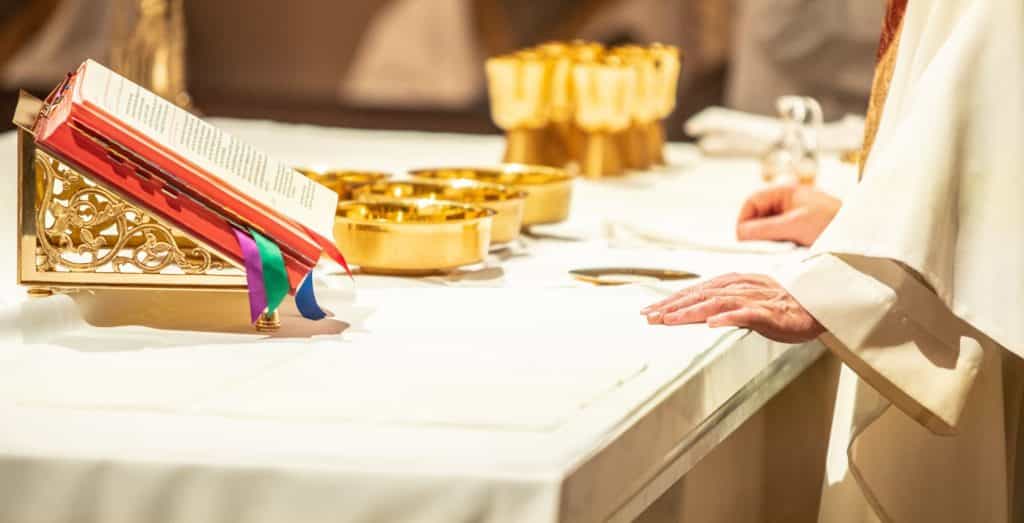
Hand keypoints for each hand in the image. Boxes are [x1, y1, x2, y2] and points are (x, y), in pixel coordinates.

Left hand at [640, 273, 824, 342]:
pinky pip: (747, 314)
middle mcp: (741, 287)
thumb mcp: (748, 303)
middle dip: (673, 305)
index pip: (696, 291)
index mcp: (734, 283)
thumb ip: (725, 305)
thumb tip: (699, 314)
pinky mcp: (770, 312)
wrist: (818, 307)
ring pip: (718, 302)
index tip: (650, 311)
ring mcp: (755, 299)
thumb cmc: (784, 307)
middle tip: (650, 316)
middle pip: (700, 295)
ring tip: (671, 320)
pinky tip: (712, 323)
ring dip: (692, 311)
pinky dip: (728, 318)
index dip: (672, 300)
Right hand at [736, 185, 840, 245]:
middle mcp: (785, 202)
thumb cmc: (832, 222)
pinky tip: (784, 252)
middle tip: (760, 248)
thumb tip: (741, 234)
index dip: (744, 220)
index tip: (744, 239)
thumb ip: (765, 228)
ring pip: (765, 229)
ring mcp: (791, 217)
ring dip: (767, 241)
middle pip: (756, 217)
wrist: (858, 233)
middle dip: (755, 232)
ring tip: (777, 250)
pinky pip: (777, 238)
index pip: (751, 203)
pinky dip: (777, 246)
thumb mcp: (795, 224)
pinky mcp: (797, 231)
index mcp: (783, 192)